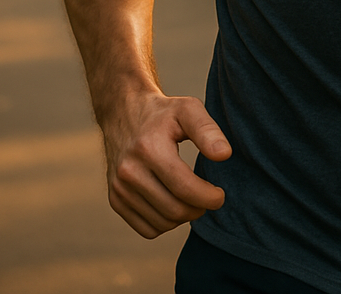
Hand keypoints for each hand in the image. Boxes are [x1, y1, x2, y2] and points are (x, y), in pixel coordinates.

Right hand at [101, 91, 231, 238]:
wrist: (124, 114)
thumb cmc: (163, 113)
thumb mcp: (188, 110)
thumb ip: (208, 130)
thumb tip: (225, 154)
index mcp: (149, 148)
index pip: (184, 188)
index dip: (208, 197)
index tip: (220, 195)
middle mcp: (129, 171)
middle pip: (174, 209)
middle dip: (199, 208)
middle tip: (209, 198)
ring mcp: (119, 188)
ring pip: (162, 223)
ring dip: (184, 217)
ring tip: (193, 198)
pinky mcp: (115, 199)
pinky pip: (147, 229)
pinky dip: (166, 223)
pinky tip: (174, 203)